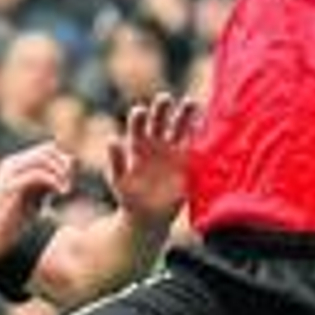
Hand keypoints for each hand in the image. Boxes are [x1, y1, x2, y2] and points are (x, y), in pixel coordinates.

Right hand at [0, 142, 74, 248]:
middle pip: (47, 150)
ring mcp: (8, 173)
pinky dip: (54, 181)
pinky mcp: (9, 186)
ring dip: (60, 172)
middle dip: (63, 165)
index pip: (47, 148)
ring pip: (43, 159)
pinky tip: (61, 192)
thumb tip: (71, 161)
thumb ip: (50, 178)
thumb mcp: (38, 194)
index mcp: (15, 163)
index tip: (71, 178)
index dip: (63, 159)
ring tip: (67, 189)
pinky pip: (37, 174)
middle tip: (71, 183)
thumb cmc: (17, 217)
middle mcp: (10, 163)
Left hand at [106, 93, 200, 226]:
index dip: (139, 117)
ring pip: (180, 128)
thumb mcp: (119, 180)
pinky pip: (195, 146)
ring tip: (191, 102)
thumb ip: (116, 161)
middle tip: (165, 98)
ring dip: (185, 115)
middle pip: (160, 120)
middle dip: (162, 108)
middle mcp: (156, 143)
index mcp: (138, 144)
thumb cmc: (129, 196)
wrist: (148, 216)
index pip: (138, 126)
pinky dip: (199, 136)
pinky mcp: (188, 163)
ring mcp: (174, 151)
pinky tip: (203, 126)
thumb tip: (111, 139)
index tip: (140, 111)